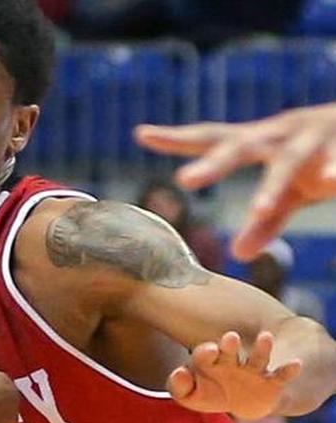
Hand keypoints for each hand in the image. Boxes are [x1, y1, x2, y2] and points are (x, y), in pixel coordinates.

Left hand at [135, 103, 335, 260]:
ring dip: (273, 185)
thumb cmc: (320, 157)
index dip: (177, 138)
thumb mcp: (291, 193)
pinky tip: (332, 179)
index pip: (211, 139)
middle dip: (214, 164)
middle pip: (240, 147)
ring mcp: (314, 136)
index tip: (141, 133)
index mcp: (259, 142)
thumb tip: (238, 255)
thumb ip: (266, 220)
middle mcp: (280, 134)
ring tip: (259, 208)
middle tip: (184, 180)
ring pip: (289, 160)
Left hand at [168, 331, 301, 419]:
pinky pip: (281, 375)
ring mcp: (252, 371)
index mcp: (209, 362)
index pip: (203, 354)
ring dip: (261, 349)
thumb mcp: (190, 395)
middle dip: (229, 345)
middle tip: (230, 337)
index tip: (210, 351)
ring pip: (257, 358)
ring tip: (266, 336)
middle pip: (229, 350)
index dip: (205, 353)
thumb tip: (179, 374)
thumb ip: (178, 386)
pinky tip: (296, 363)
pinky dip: (288, 369)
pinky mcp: (271, 382)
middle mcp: (231, 362)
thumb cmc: (210, 392)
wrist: (241, 402)